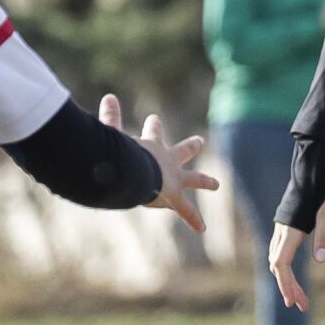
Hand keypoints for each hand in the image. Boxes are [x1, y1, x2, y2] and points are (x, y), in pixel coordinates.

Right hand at [99, 93, 215, 230]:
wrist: (135, 171)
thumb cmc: (122, 153)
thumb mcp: (114, 135)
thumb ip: (110, 118)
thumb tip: (109, 96)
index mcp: (153, 147)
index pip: (154, 133)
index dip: (154, 126)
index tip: (154, 118)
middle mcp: (169, 160)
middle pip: (184, 150)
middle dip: (191, 146)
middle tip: (200, 140)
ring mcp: (175, 179)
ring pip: (195, 179)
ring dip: (205, 181)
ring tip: (215, 184)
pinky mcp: (175, 197)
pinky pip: (186, 211)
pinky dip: (194, 219)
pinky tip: (202, 228)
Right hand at [267, 182, 324, 310]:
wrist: (316, 163)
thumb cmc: (324, 186)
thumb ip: (324, 235)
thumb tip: (318, 260)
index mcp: (291, 229)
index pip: (281, 264)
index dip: (286, 285)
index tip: (293, 303)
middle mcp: (282, 230)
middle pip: (278, 266)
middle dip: (289, 287)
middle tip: (302, 306)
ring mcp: (282, 226)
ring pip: (277, 258)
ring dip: (287, 279)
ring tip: (300, 296)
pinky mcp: (287, 222)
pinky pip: (280, 249)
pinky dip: (284, 265)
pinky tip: (293, 272)